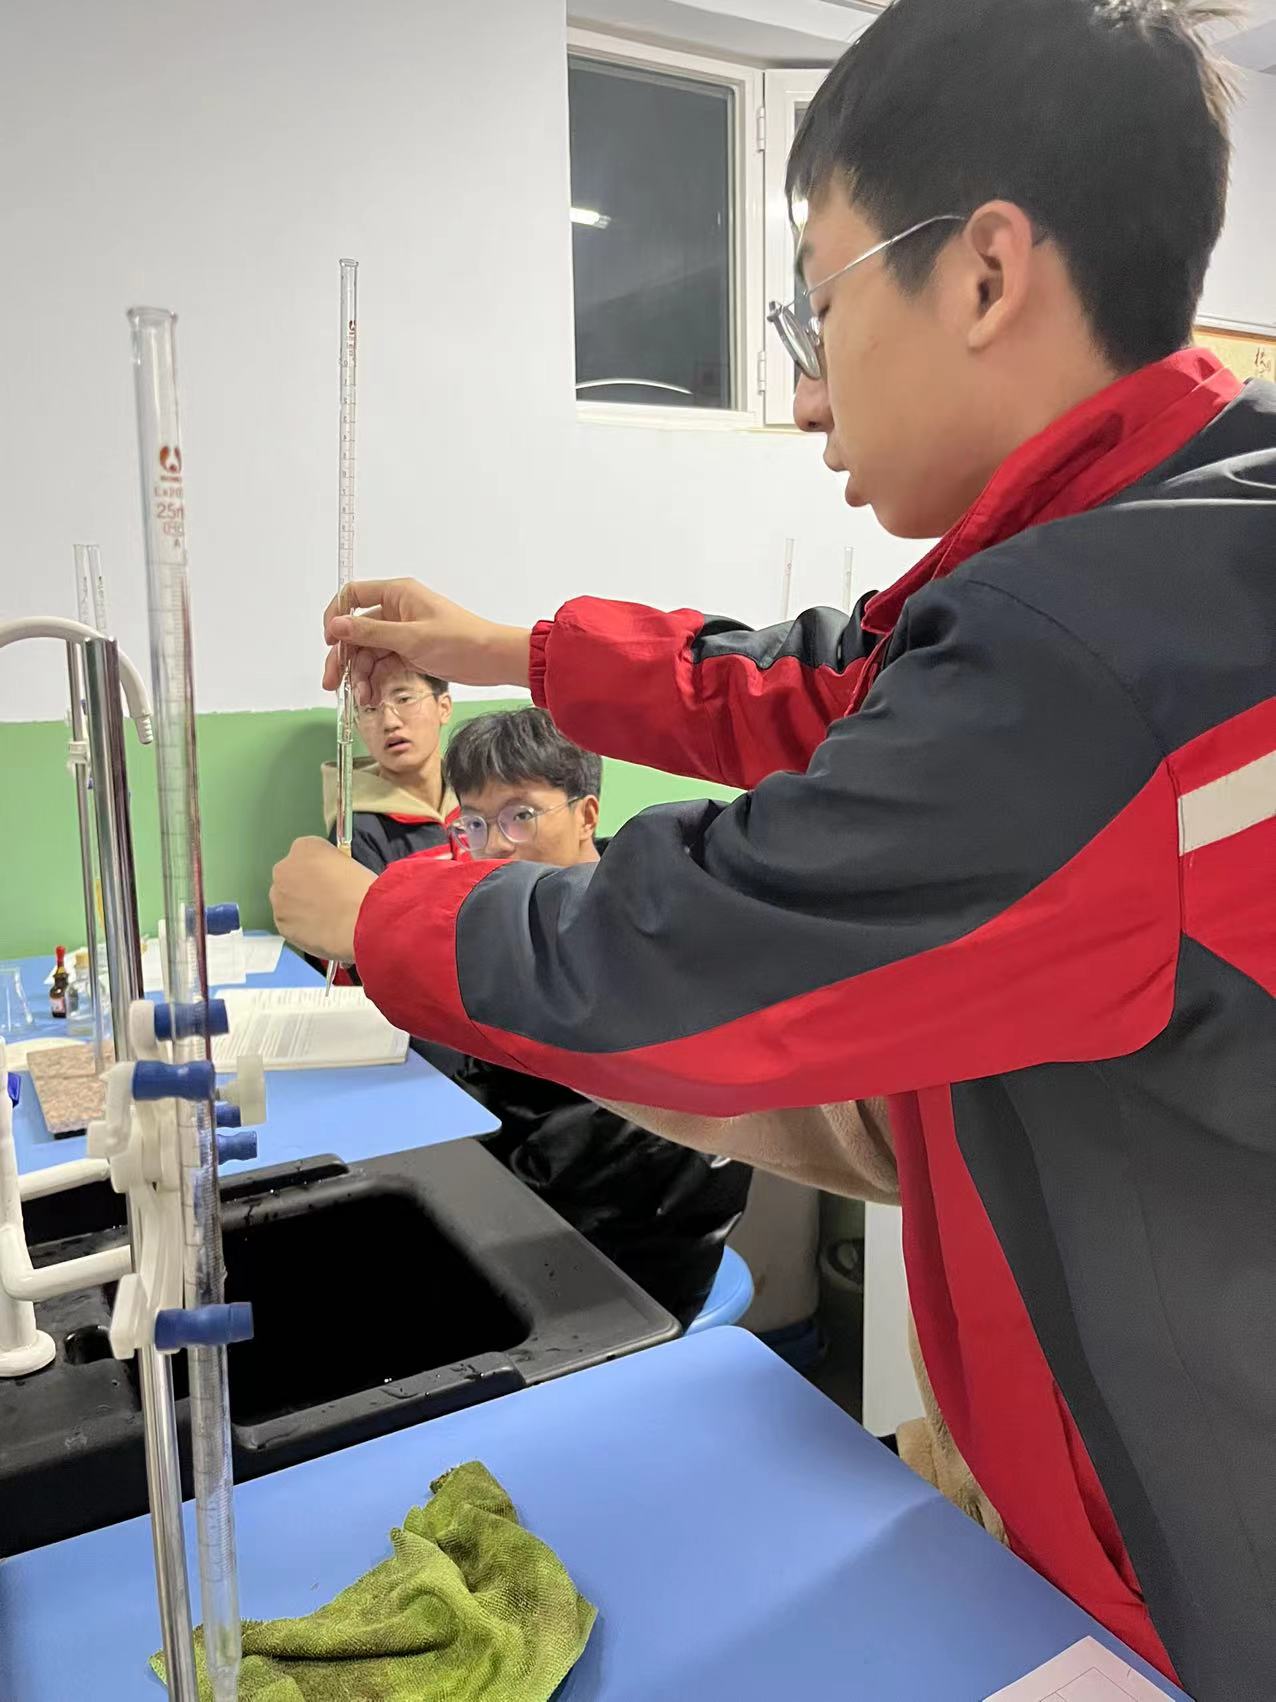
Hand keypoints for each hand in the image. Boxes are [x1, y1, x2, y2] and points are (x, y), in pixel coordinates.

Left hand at [270, 838, 376, 962]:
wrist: (360, 919)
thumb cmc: (362, 888)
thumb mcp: (349, 861)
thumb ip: (331, 865)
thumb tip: (329, 877)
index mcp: (305, 847)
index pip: (306, 854)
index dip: (319, 869)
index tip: (329, 879)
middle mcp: (284, 868)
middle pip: (290, 876)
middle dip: (303, 886)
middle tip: (325, 899)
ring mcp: (279, 898)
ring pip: (286, 901)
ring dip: (299, 907)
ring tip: (324, 918)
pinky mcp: (281, 924)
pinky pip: (288, 923)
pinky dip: (300, 926)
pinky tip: (319, 930)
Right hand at [322, 579, 530, 703]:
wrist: (492, 660)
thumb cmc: (459, 641)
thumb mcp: (411, 638)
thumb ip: (371, 633)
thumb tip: (336, 625)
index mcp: (397, 595)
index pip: (353, 596)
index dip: (336, 616)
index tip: (330, 641)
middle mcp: (396, 611)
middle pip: (356, 631)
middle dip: (344, 658)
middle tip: (332, 683)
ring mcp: (402, 633)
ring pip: (368, 652)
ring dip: (361, 675)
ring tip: (361, 698)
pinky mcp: (409, 652)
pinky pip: (383, 664)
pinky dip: (375, 680)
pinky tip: (371, 696)